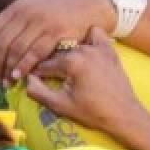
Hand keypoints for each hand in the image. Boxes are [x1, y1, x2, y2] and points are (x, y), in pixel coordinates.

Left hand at [0, 0, 116, 84]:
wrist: (92, 3)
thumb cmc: (62, 9)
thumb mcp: (35, 7)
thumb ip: (18, 22)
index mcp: (18, 7)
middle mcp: (26, 13)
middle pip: (2, 42)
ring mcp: (41, 22)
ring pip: (16, 50)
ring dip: (8, 69)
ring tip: (5, 82)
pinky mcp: (56, 32)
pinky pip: (35, 53)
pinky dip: (24, 67)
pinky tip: (19, 77)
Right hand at [25, 27, 147, 144]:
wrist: (124, 115)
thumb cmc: (92, 112)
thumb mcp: (60, 105)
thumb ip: (37, 91)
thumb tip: (25, 78)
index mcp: (71, 62)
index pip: (42, 64)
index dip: (34, 73)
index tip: (30, 79)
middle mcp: (84, 49)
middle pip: (55, 52)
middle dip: (47, 63)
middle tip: (45, 76)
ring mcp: (98, 48)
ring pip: (71, 43)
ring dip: (63, 52)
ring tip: (62, 66)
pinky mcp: (108, 50)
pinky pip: (94, 34)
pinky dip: (86, 38)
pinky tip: (82, 50)